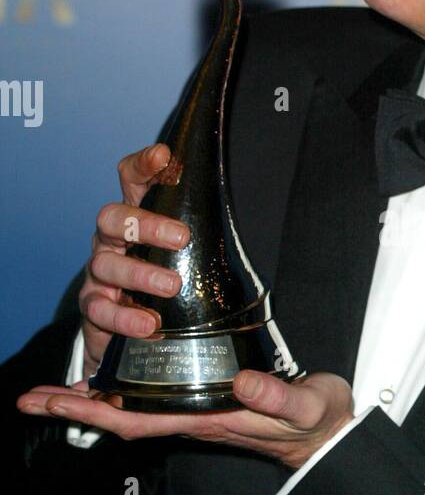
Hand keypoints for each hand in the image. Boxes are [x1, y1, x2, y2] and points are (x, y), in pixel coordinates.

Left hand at [16, 369, 354, 471]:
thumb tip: (242, 383)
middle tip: (29, 398)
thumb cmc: (316, 421)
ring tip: (57, 385)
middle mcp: (192, 415)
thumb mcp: (305, 405)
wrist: (329, 432)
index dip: (91, 413)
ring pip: (132, 405)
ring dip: (93, 396)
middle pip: (120, 414)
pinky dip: (124, 385)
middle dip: (74, 408)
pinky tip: (114, 375)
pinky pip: (153, 395)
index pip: (136, 419)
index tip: (52, 403)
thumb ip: (277, 396)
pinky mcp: (207, 397)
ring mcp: (197, 408)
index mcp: (207, 418)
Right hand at [78, 142, 189, 380]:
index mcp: (136, 220)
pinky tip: (150, 325)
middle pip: (113, 217)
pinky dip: (125, 317)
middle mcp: (112, 241)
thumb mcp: (187, 257)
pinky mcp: (94, 308)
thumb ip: (205, 238)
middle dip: (146, 224)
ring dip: (140, 274)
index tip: (164, 156)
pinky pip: (100, 310)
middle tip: (181, 238)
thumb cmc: (164, 286)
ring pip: (106, 263)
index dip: (143, 165)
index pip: (131, 181)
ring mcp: (100, 274)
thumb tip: (260, 225)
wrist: (129, 338)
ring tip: (172, 286)